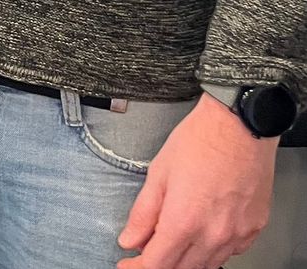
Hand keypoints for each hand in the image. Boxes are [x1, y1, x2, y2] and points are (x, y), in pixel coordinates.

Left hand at [116, 93, 275, 267]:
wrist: (240, 126)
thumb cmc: (201, 140)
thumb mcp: (159, 172)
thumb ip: (143, 212)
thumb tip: (130, 239)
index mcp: (184, 221)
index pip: (157, 264)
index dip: (138, 268)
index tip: (128, 265)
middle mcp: (213, 235)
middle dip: (160, 265)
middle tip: (145, 252)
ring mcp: (237, 235)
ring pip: (208, 265)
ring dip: (186, 261)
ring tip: (171, 243)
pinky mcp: (253, 229)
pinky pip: (230, 253)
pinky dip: (212, 251)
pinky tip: (201, 236)